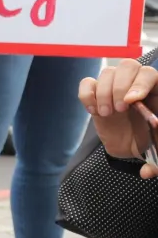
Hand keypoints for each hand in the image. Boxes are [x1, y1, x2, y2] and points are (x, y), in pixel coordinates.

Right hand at [79, 61, 157, 178]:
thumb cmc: (148, 141)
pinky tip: (93, 111)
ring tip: (106, 114)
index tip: (131, 102)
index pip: (150, 74)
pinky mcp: (96, 94)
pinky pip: (87, 83)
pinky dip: (87, 95)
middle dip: (120, 87)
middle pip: (128, 66)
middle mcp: (135, 84)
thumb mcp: (156, 149)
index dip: (141, 83)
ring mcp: (115, 87)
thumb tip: (147, 171)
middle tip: (118, 110)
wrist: (130, 144)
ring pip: (107, 72)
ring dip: (104, 93)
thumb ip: (157, 163)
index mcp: (156, 91)